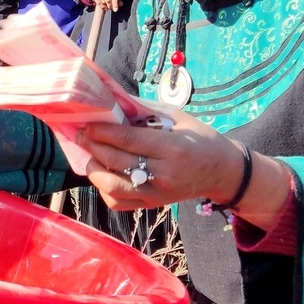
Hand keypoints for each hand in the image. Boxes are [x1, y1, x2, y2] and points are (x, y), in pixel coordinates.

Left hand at [75, 112, 290, 224]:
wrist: (222, 172)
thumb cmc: (199, 138)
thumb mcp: (177, 117)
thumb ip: (143, 109)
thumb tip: (111, 98)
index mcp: (172, 148)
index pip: (128, 139)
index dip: (103, 131)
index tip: (87, 124)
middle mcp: (164, 174)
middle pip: (117, 161)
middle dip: (93, 146)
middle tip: (81, 135)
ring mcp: (157, 193)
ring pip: (113, 187)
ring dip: (94, 170)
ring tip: (90, 155)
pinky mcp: (152, 205)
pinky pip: (118, 202)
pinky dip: (104, 189)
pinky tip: (103, 173)